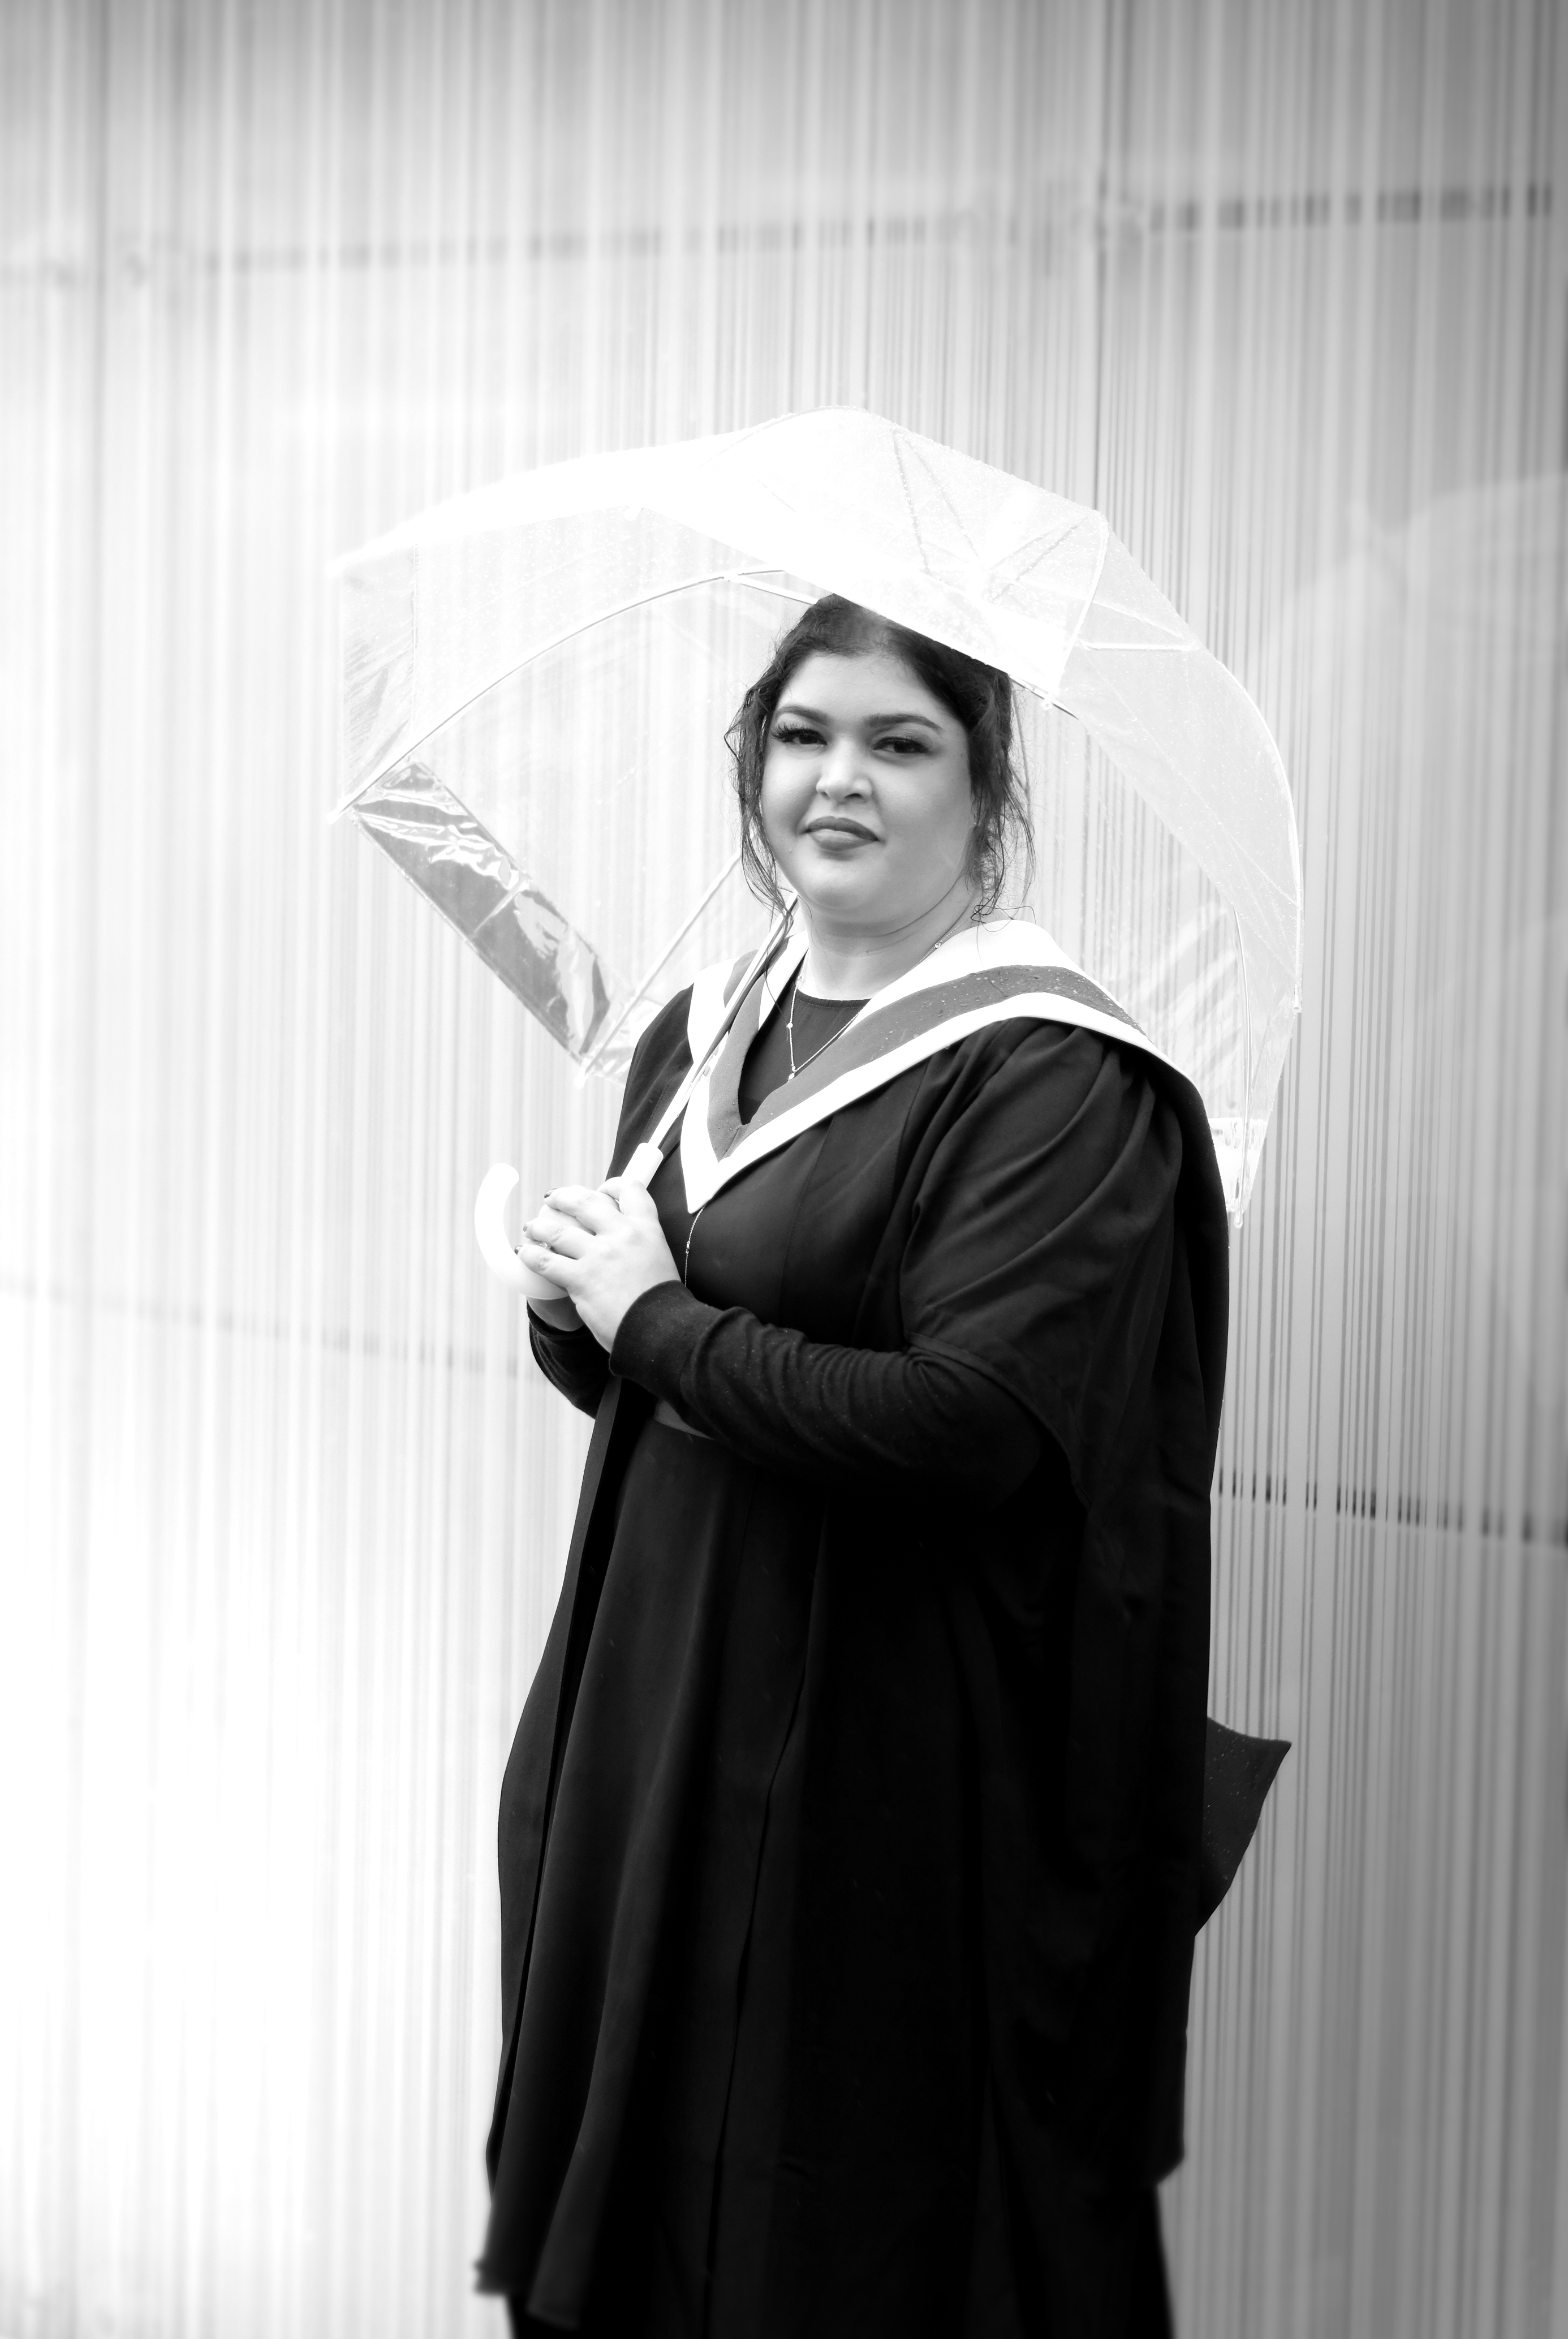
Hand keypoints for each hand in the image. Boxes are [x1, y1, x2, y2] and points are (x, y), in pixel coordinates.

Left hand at [520, 1178, 680, 1350]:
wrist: (659, 1329)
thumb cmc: (661, 1301)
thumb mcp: (660, 1259)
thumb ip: (641, 1244)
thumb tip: (622, 1238)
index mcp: (646, 1227)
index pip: (629, 1189)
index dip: (611, 1185)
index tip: (600, 1190)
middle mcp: (622, 1234)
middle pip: (585, 1200)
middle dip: (564, 1196)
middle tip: (552, 1199)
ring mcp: (600, 1255)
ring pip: (557, 1230)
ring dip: (539, 1226)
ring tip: (531, 1227)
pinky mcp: (581, 1278)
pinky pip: (546, 1261)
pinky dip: (531, 1255)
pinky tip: (525, 1253)